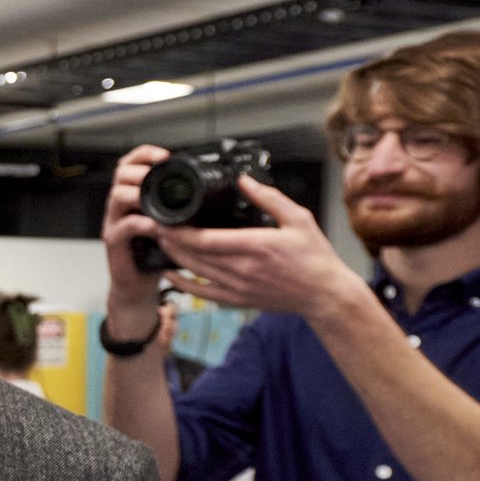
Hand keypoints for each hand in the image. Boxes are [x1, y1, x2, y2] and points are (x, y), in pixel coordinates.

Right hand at [101, 145, 172, 327]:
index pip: (131, 163)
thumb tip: (210, 192)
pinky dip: (142, 224)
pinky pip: (125, 226)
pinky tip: (157, 227)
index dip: (146, 154)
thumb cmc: (155, 255)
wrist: (137, 286)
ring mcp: (114, 223)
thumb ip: (178, 208)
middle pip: (120, 173)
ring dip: (139, 194)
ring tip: (157, 200)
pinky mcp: (114, 242)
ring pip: (117, 195)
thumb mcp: (169, 224)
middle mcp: (120, 207)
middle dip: (141, 171)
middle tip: (159, 176)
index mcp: (133, 197)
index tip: (165, 156)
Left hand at [151, 178, 369, 322]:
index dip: (180, 231)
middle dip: (171, 240)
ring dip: (174, 257)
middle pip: (194, 255)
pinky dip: (182, 284)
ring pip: (194, 272)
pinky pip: (202, 293)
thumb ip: (269, 198)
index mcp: (255, 246)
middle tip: (155, 226)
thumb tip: (243, 180)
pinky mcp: (237, 300)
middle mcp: (242, 269)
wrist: (324, 294)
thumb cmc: (314, 256)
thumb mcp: (298, 219)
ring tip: (160, 241)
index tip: (165, 219)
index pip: (206, 240)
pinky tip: (169, 274)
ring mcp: (238, 287)